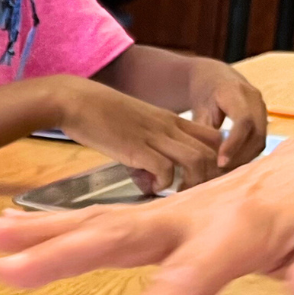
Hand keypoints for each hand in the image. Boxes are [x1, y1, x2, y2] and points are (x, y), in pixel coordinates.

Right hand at [58, 78, 223, 192]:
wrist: (76, 102)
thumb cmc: (100, 115)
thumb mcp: (136, 127)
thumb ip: (149, 151)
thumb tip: (151, 181)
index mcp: (171, 120)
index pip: (214, 137)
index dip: (216, 160)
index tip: (204, 178)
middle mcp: (168, 127)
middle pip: (212, 152)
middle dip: (209, 177)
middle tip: (193, 192)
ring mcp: (154, 137)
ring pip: (197, 160)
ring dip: (191, 183)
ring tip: (175, 193)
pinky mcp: (136, 148)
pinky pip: (165, 170)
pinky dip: (162, 184)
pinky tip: (149, 186)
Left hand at [186, 59, 267, 169]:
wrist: (214, 76)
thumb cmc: (203, 93)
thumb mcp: (198, 110)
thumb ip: (202, 132)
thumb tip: (203, 162)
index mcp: (235, 92)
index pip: (243, 121)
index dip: (233, 144)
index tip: (220, 162)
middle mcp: (254, 98)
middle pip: (256, 133)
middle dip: (240, 156)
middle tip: (221, 172)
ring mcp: (262, 107)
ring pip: (261, 139)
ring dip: (245, 157)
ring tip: (225, 170)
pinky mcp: (264, 116)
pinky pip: (260, 139)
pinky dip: (248, 153)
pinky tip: (232, 162)